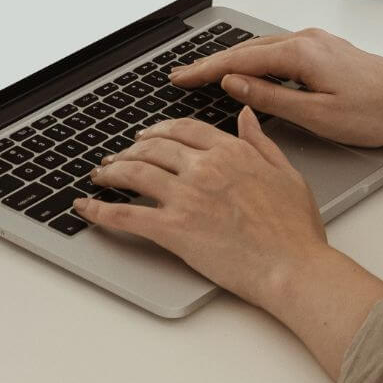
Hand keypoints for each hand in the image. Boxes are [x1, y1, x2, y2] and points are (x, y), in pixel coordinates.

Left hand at [73, 108, 328, 309]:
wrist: (292, 267)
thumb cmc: (295, 230)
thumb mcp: (286, 173)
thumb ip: (260, 141)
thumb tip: (245, 115)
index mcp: (230, 152)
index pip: (182, 130)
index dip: (158, 131)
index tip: (147, 136)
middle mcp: (204, 167)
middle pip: (153, 147)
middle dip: (130, 150)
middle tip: (117, 157)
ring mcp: (186, 197)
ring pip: (134, 173)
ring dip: (111, 172)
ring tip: (100, 176)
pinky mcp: (173, 229)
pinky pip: (126, 215)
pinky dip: (99, 210)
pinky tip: (86, 207)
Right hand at [169, 28, 382, 146]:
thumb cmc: (374, 113)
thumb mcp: (316, 115)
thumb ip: (270, 98)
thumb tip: (233, 84)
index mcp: (300, 53)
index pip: (238, 61)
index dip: (205, 70)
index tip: (180, 77)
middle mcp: (305, 39)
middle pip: (245, 50)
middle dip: (211, 63)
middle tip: (182, 75)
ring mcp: (315, 41)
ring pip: (261, 49)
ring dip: (231, 61)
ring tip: (204, 74)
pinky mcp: (323, 49)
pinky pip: (278, 51)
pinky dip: (254, 60)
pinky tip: (246, 71)